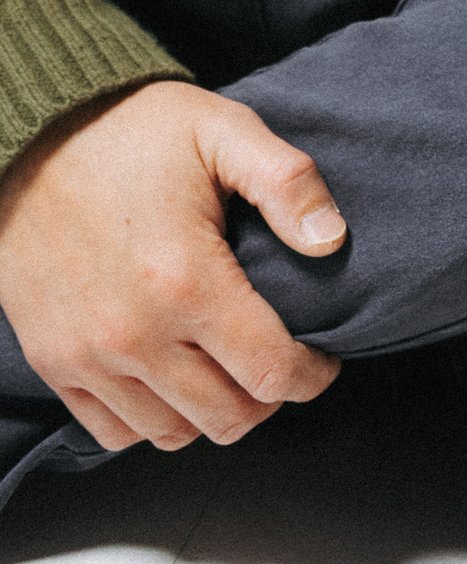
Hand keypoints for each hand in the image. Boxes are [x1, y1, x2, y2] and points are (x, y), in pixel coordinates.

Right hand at [0, 80, 345, 455]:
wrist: (36, 137)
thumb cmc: (133, 131)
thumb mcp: (223, 130)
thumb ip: (287, 182)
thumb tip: (332, 240)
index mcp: (187, 279)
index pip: (269, 371)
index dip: (310, 376)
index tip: (321, 361)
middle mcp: (135, 333)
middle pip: (227, 418)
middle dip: (268, 398)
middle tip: (278, 363)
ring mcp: (88, 356)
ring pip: (172, 433)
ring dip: (211, 412)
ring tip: (229, 370)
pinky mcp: (54, 363)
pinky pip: (114, 431)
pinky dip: (152, 420)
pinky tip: (173, 380)